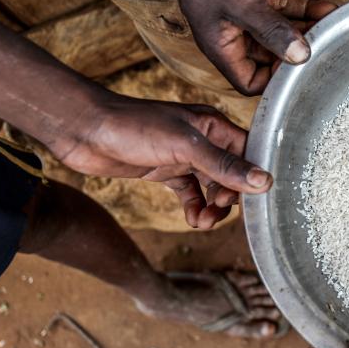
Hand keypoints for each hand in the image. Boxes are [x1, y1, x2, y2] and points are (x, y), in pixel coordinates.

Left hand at [55, 93, 271, 229]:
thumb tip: (263, 182)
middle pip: (231, 174)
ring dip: (212, 207)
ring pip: (211, 187)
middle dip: (229, 197)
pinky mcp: (165, 171)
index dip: (251, 177)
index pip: (248, 152)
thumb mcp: (185, 147)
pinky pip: (190, 193)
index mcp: (213, 125)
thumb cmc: (134, 127)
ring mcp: (183, 157)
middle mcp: (203, 140)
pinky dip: (194, 207)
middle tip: (217, 212)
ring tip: (202, 222)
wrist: (84, 129)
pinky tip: (192, 219)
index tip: (249, 200)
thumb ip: (224, 166)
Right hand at [169, 0, 334, 94]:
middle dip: (297, 55)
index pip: (250, 81)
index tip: (300, 68)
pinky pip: (286, 8)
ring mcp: (248, 12)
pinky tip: (327, 8)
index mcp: (222, 45)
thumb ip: (271, 32)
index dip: (274, 80)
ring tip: (333, 30)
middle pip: (271, 58)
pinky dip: (306, 9)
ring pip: (282, 32)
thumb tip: (300, 57)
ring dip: (307, 31)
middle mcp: (235, 33)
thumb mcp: (242, 4)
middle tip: (326, 49)